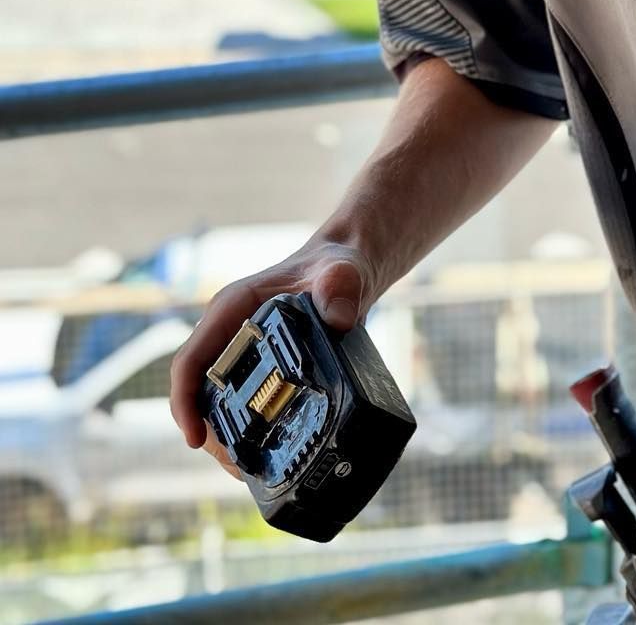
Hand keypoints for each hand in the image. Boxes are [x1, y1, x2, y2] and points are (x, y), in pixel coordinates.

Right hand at [169, 236, 379, 480]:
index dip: (184, 401)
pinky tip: (266, 454)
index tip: (194, 438)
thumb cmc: (338, 265)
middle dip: (210, 433)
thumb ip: (340, 287)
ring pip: (218, 403)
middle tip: (238, 467)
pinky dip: (247, 430)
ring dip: (227, 439)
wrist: (350, 266)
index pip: (192, 359)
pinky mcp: (261, 366)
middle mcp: (230, 332)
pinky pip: (241, 403)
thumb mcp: (342, 272)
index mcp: (233, 309)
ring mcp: (243, 351)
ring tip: (252, 471)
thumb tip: (338, 320)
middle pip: (200, 392)